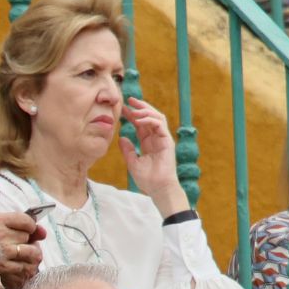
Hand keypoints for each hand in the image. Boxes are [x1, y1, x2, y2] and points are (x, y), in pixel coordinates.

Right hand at [0, 209, 42, 288]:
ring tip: (25, 256)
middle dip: (30, 241)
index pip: (27, 222)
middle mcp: (3, 238)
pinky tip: (21, 268)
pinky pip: (24, 271)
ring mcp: (3, 256)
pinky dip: (26, 270)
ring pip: (31, 255)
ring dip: (31, 256)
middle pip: (29, 239)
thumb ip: (5, 217)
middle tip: (23, 244)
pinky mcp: (1, 272)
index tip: (26, 229)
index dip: (30, 226)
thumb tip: (35, 226)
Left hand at [119, 97, 189, 215]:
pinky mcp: (168, 141)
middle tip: (129, 100)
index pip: (140, 124)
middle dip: (140, 107)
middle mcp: (156, 138)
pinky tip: (138, 121)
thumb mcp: (132, 162)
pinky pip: (160, 125)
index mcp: (148, 142)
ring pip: (157, 117)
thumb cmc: (147, 179)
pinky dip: (149, 121)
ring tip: (133, 108)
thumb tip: (121, 137)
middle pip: (150, 117)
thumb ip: (127, 150)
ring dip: (145, 111)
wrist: (158, 188)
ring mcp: (163, 138)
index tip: (122, 109)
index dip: (132, 115)